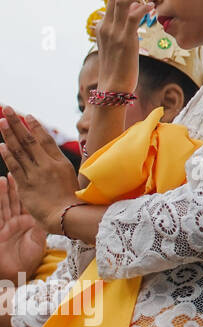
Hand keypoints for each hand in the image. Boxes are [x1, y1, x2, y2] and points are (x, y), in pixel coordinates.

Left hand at [0, 108, 80, 232]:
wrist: (69, 217)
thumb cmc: (72, 202)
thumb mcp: (69, 179)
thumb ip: (57, 168)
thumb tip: (48, 158)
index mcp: (61, 163)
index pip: (45, 140)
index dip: (35, 127)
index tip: (26, 116)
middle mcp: (48, 165)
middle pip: (29, 139)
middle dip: (17, 123)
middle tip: (8, 109)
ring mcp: (37, 175)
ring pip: (20, 150)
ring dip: (9, 134)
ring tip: (1, 121)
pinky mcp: (27, 186)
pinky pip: (16, 166)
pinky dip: (7, 155)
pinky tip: (1, 145)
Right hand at [0, 176, 46, 283]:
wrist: (16, 276)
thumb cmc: (27, 260)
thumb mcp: (37, 240)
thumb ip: (42, 226)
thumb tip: (56, 214)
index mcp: (26, 222)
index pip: (26, 201)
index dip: (27, 189)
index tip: (30, 175)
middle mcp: (15, 222)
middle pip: (13, 200)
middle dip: (12, 186)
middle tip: (14, 172)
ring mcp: (5, 227)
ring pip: (4, 206)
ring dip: (2, 193)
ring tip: (3, 179)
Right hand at [95, 0, 153, 91]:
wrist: (114, 86)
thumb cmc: (119, 67)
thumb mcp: (118, 45)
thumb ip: (123, 29)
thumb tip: (135, 15)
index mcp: (102, 26)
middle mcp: (105, 26)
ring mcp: (114, 32)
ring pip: (123, 1)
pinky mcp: (125, 40)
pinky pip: (133, 16)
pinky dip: (143, 7)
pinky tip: (152, 7)